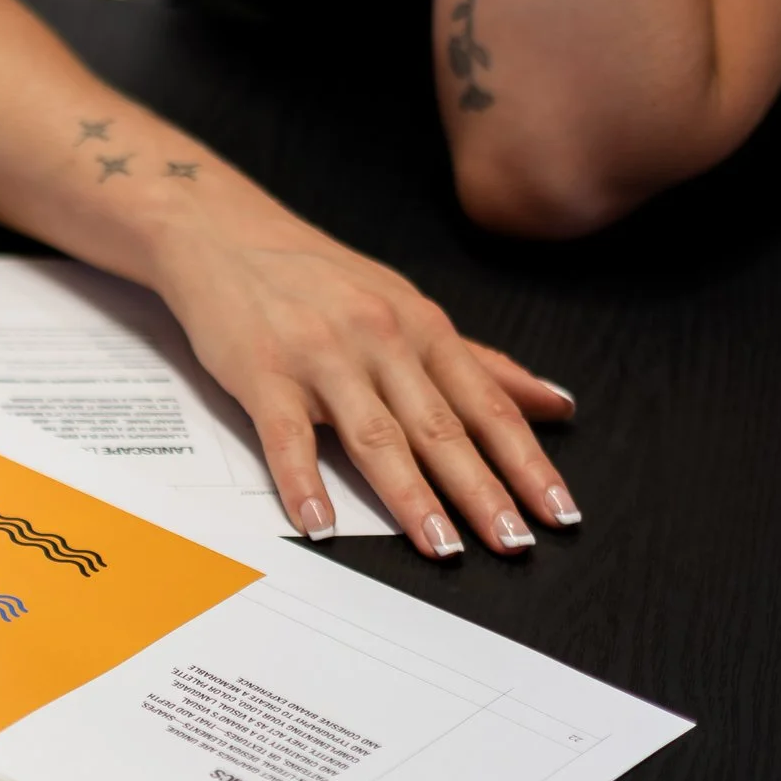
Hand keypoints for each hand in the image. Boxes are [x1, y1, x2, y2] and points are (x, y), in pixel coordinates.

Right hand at [149, 181, 580, 556]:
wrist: (222, 233)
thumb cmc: (315, 276)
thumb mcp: (406, 307)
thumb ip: (478, 362)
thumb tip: (554, 402)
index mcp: (420, 328)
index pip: (487, 407)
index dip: (527, 462)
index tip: (558, 512)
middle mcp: (379, 340)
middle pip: (440, 428)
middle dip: (481, 491)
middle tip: (513, 543)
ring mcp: (320, 357)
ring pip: (375, 436)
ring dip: (412, 498)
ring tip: (441, 547)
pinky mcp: (262, 372)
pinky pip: (285, 436)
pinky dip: (303, 484)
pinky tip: (320, 525)